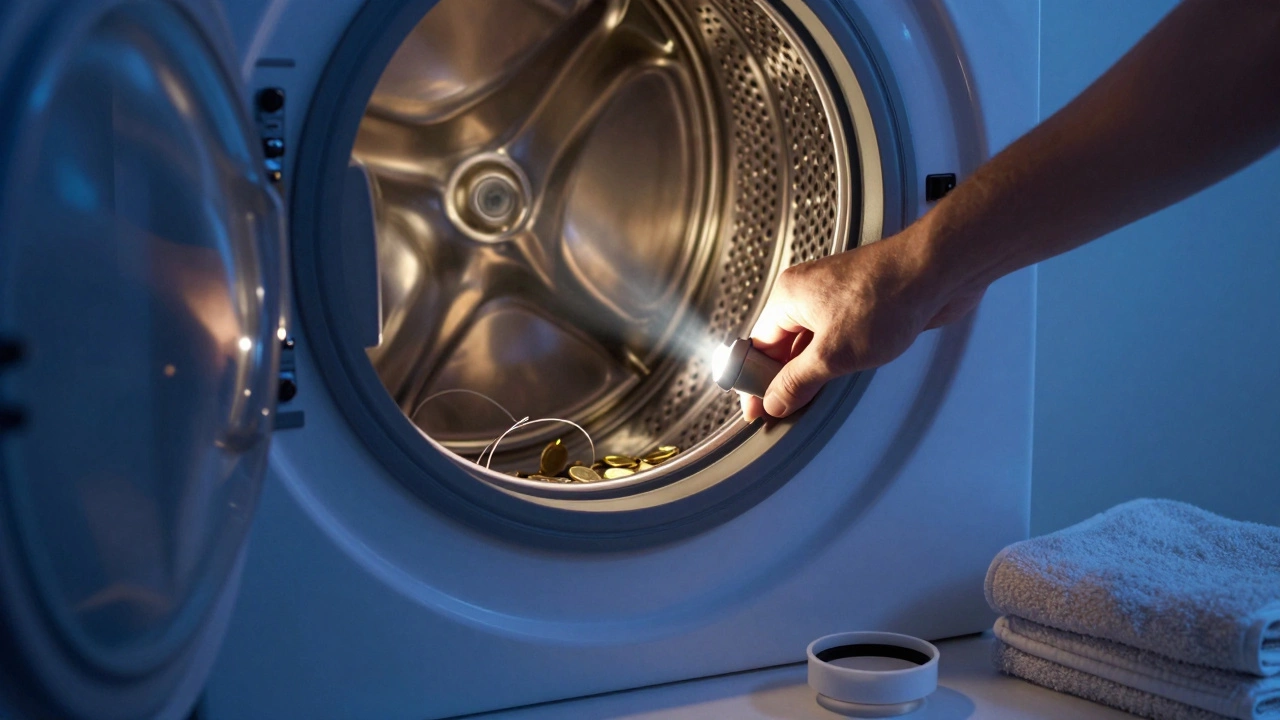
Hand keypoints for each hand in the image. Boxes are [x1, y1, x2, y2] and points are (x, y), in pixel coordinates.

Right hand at [740, 225, 983, 420]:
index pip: (757, 346)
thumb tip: (774, 400)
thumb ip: (799, 381)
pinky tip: (835, 382)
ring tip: (807, 404)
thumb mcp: (833, 354)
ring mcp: (834, 299)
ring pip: (809, 344)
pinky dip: (830, 361)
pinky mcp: (859, 306)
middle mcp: (807, 294)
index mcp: (789, 297)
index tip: (756, 412)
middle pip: (781, 346)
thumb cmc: (888, 297)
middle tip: (783, 414)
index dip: (754, 382)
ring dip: (809, 372)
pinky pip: (833, 338)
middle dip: (781, 379)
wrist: (938, 271)